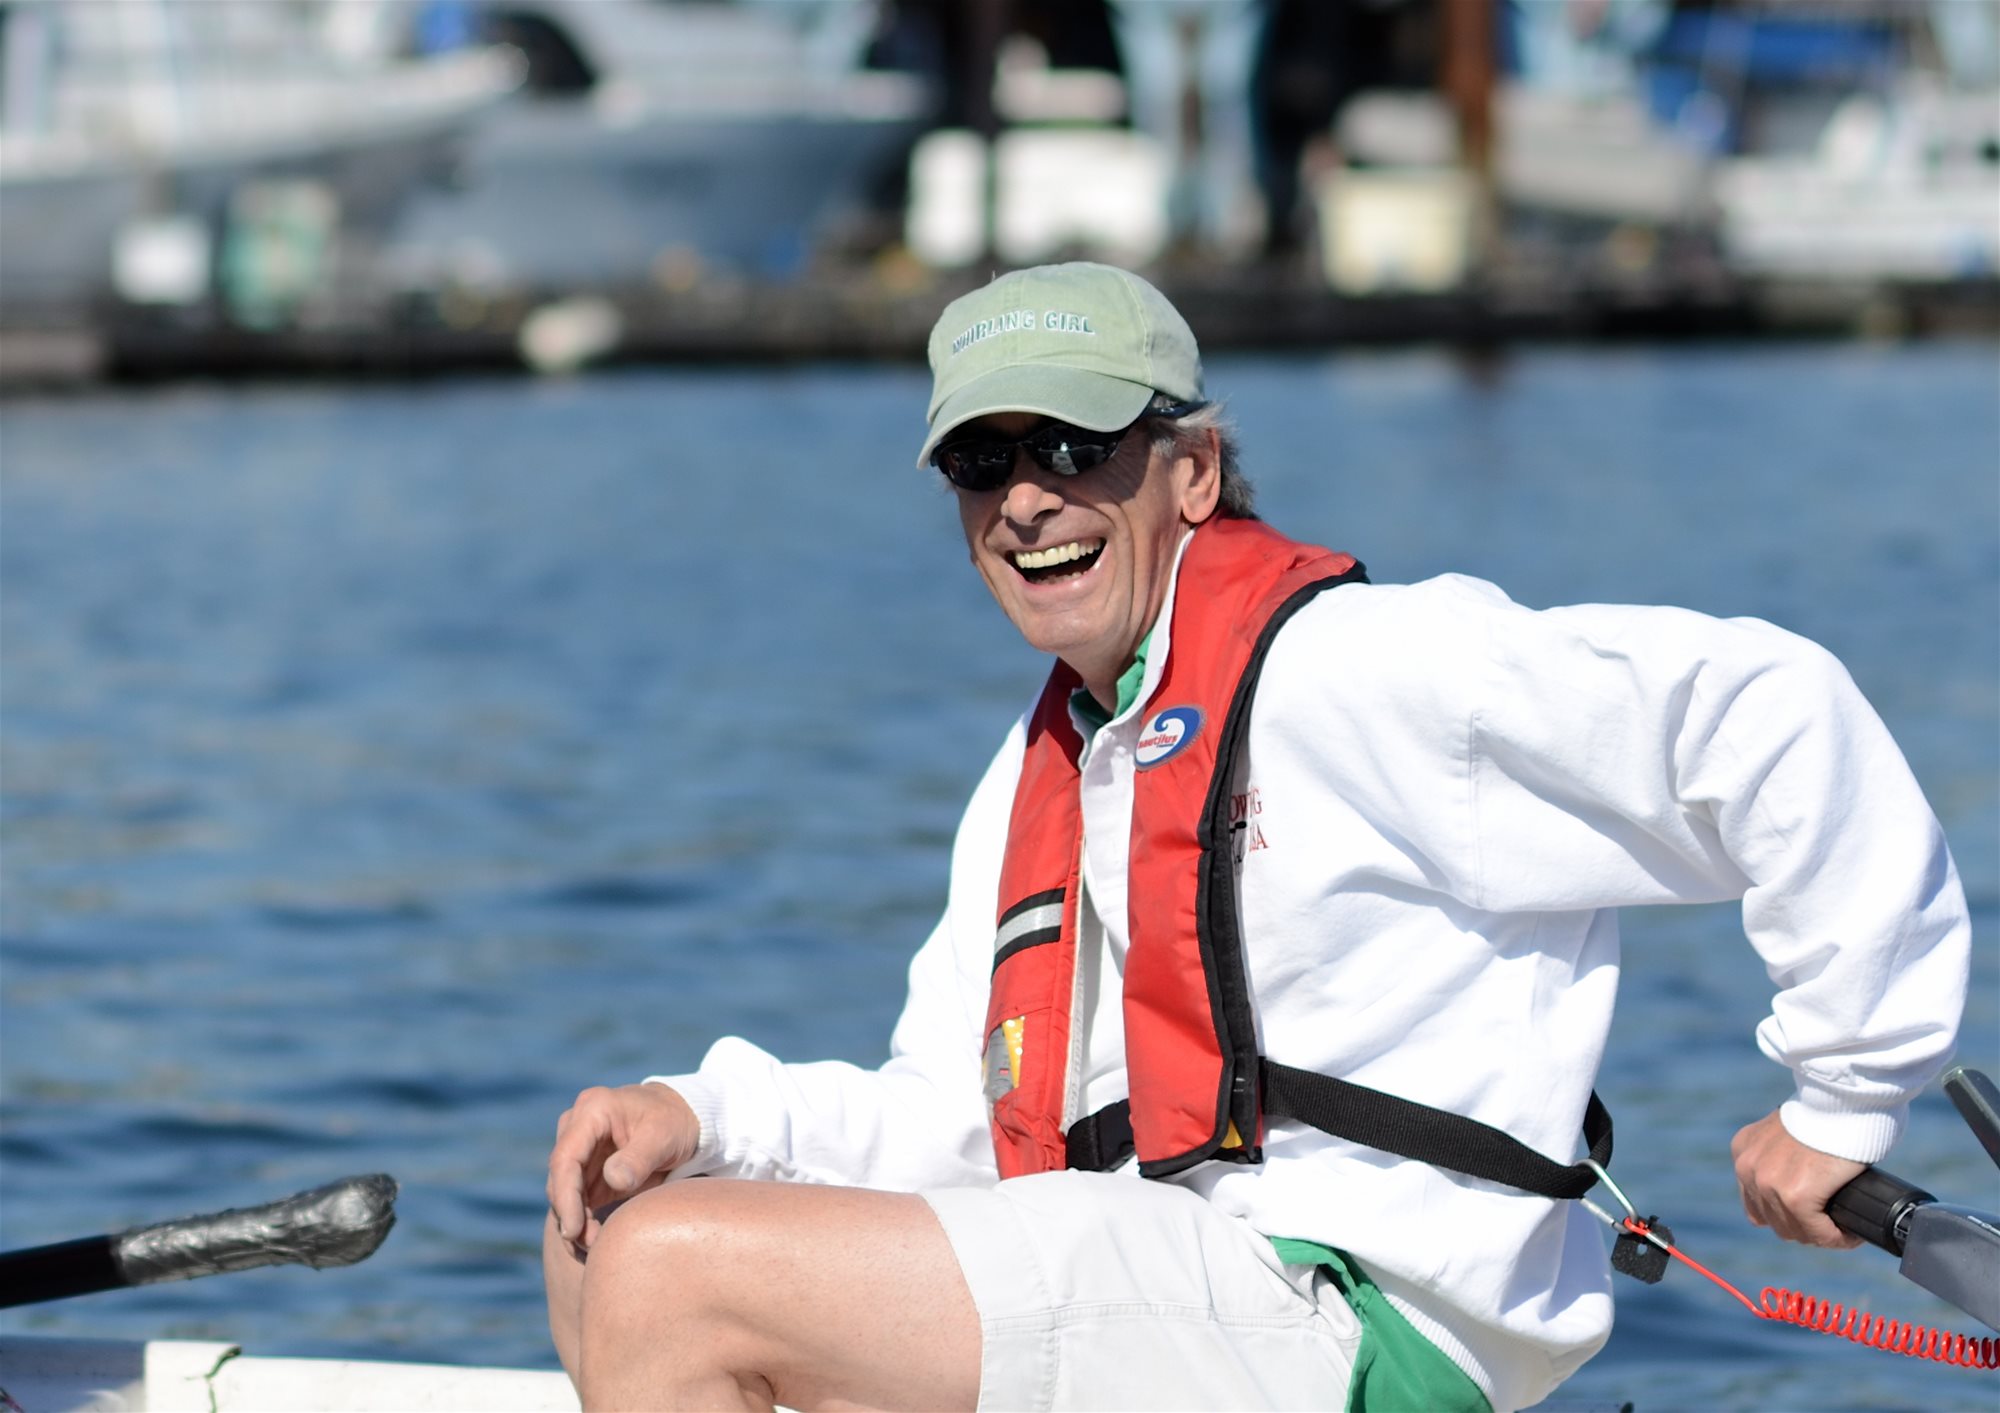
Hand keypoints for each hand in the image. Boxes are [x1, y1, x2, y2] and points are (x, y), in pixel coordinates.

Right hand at [546, 1083, 699, 1252]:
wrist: (685, 1117)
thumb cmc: (674, 1121)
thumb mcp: (664, 1135)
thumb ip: (638, 1158)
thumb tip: (613, 1180)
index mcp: (593, 1111)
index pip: (566, 1158)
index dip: (565, 1196)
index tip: (573, 1230)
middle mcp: (577, 1128)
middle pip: (560, 1179)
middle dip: (570, 1216)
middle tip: (589, 1247)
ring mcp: (581, 1150)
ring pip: (564, 1194)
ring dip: (575, 1224)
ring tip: (593, 1250)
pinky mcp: (588, 1171)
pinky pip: (577, 1200)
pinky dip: (582, 1223)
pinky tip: (594, 1244)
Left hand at [1730, 1109, 1866, 1249]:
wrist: (1841, 1100)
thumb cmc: (1827, 1111)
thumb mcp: (1789, 1132)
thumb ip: (1781, 1154)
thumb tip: (1800, 1179)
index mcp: (1744, 1150)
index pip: (1756, 1203)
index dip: (1786, 1214)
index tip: (1812, 1214)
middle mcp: (1748, 1168)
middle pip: (1773, 1221)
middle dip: (1804, 1226)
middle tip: (1831, 1222)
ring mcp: (1768, 1183)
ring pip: (1794, 1231)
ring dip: (1820, 1234)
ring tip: (1841, 1228)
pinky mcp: (1795, 1196)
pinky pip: (1817, 1232)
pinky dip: (1837, 1237)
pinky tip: (1851, 1233)